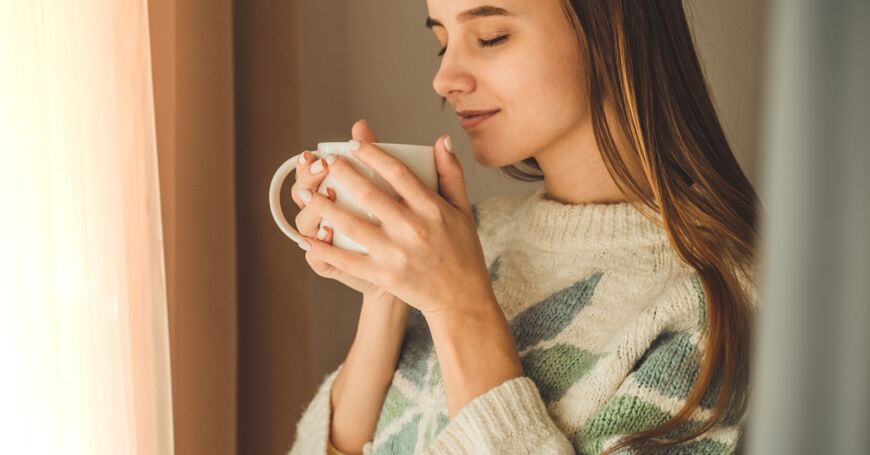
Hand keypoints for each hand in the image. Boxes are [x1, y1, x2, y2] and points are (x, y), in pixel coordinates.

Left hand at [296, 119, 494, 318]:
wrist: (460, 299)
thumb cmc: (462, 251)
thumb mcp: (463, 209)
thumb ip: (451, 173)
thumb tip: (442, 140)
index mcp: (431, 208)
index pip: (397, 172)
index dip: (373, 154)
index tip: (354, 143)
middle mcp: (412, 229)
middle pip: (369, 194)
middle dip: (342, 174)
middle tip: (325, 161)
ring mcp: (396, 253)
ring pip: (351, 224)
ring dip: (324, 207)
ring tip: (305, 194)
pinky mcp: (383, 275)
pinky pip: (347, 260)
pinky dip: (324, 249)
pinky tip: (306, 238)